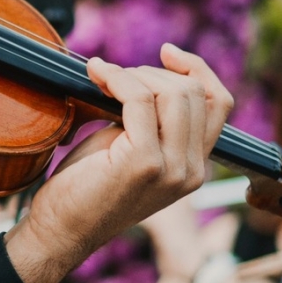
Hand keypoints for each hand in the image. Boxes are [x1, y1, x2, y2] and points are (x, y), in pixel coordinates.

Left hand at [5, 43, 232, 282]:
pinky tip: (95, 74)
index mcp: (195, 167)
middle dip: (152, 72)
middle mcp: (192, 170)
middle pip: (194, 92)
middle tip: (115, 78)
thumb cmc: (87, 185)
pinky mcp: (144, 162)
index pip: (220, 104)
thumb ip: (151, 119)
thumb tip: (148, 74)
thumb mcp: (130, 146)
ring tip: (104, 79)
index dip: (197, 70)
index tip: (167, 53)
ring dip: (133, 75)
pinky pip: (138, 100)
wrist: (62, 229)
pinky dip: (116, 78)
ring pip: (172, 93)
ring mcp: (172, 168)